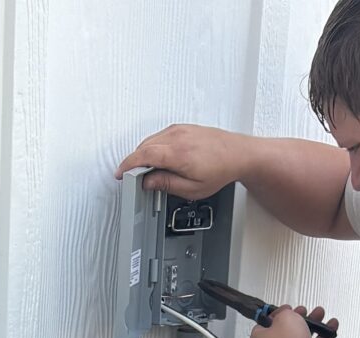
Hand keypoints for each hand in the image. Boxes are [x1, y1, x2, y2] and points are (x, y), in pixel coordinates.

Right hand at [116, 124, 247, 198]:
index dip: (128, 165)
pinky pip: (160, 136)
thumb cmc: (221, 169)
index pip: (144, 155)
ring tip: (146, 171)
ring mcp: (180, 129)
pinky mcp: (183, 127)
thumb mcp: (192, 188)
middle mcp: (177, 136)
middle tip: (132, 177)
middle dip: (134, 162)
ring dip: (144, 154)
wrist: (238, 154)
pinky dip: (153, 147)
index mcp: (178, 153)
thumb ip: (167, 184)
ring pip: (151, 140)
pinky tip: (157, 158)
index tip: (121, 173)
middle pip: (144, 146)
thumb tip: (148, 181)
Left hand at [250, 306, 333, 337]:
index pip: (264, 323)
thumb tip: (285, 313)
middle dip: (297, 319)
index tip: (286, 309)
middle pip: (283, 331)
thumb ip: (284, 312)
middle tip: (304, 312)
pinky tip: (328, 330)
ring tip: (319, 315)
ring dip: (311, 326)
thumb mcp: (285, 315)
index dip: (277, 313)